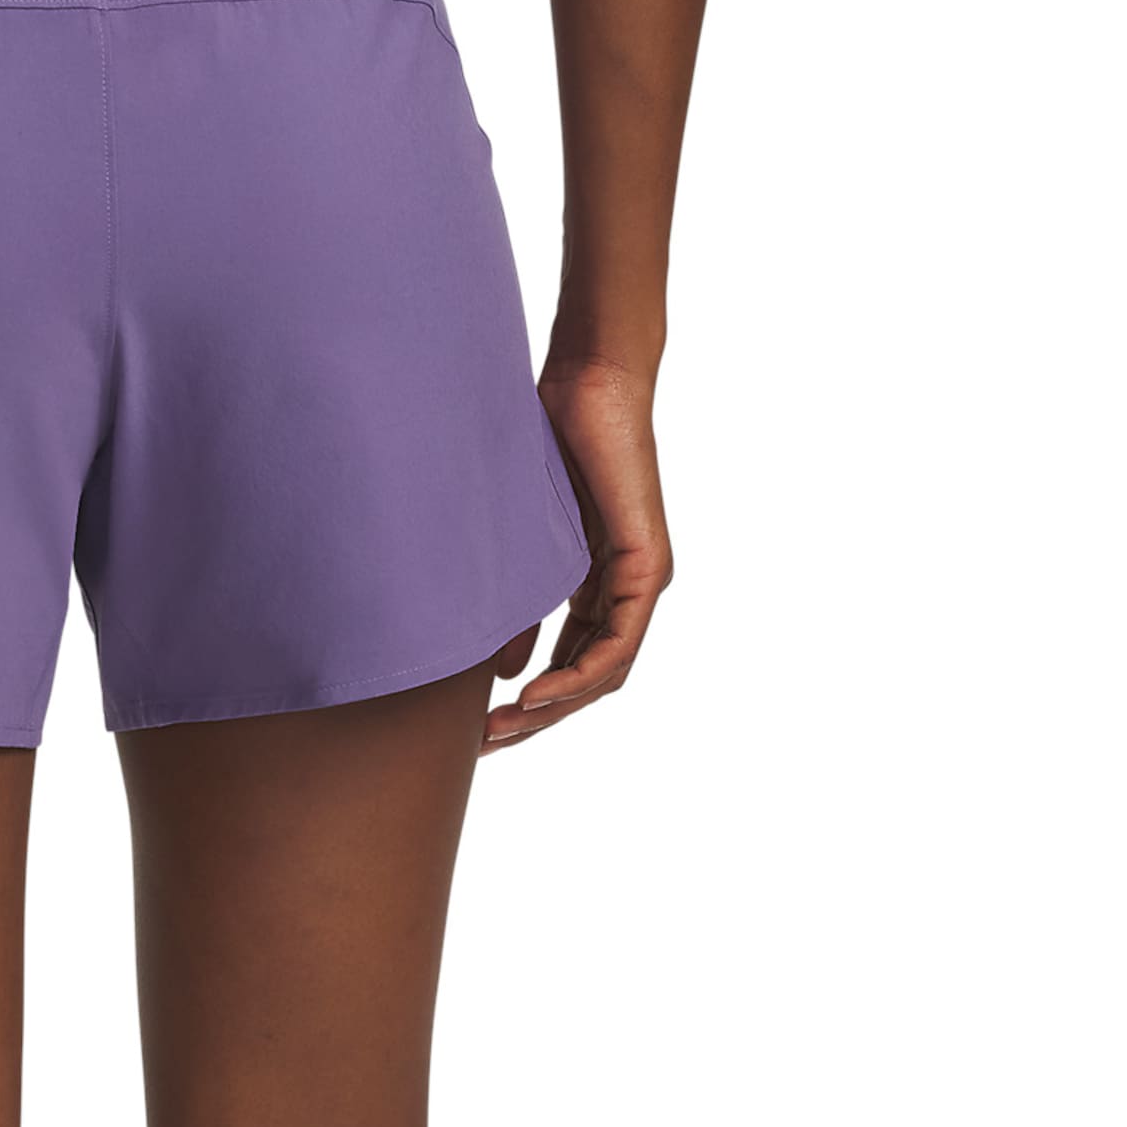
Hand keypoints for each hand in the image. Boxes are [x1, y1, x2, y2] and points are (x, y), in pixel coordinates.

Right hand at [483, 357, 674, 751]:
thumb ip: (516, 604)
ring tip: (503, 728)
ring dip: (553, 710)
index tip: (478, 728)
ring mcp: (641, 581)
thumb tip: (502, 668)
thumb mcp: (520, 542)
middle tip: (483, 746)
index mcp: (596, 586)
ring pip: (605, 673)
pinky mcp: (647, 565)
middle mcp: (625, 591)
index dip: (529, 706)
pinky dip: (577, 675)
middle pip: (587, 681)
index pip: (570, 665)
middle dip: (534, 721)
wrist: (587, 381)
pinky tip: (534, 695)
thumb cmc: (546, 441)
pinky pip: (618, 643)